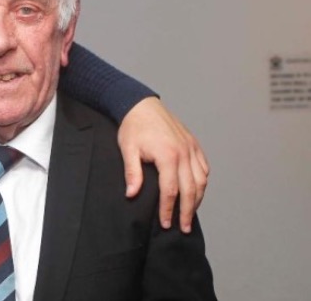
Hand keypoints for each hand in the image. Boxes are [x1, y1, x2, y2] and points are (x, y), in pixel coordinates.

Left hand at [118, 97, 208, 232]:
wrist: (141, 105)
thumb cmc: (133, 127)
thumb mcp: (127, 150)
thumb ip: (132, 173)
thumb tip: (132, 194)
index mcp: (168, 155)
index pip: (171, 190)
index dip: (168, 209)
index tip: (165, 223)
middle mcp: (184, 153)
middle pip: (190, 189)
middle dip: (187, 211)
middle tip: (183, 228)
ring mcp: (191, 148)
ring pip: (201, 180)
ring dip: (197, 199)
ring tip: (190, 214)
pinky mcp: (193, 144)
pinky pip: (203, 167)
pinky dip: (202, 182)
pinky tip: (197, 191)